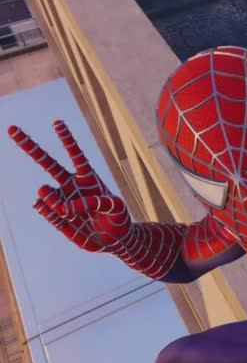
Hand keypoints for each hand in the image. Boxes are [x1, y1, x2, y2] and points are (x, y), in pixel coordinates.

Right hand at [8, 119, 132, 252]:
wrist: (115, 240)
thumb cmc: (119, 218)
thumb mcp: (117, 208)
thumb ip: (97, 203)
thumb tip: (66, 207)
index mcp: (88, 177)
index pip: (75, 155)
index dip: (67, 139)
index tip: (57, 123)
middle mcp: (71, 186)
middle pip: (47, 163)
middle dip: (30, 146)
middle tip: (12, 129)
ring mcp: (63, 201)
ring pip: (46, 193)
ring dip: (51, 198)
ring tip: (64, 209)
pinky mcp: (58, 219)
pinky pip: (46, 212)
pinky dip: (48, 212)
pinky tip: (55, 212)